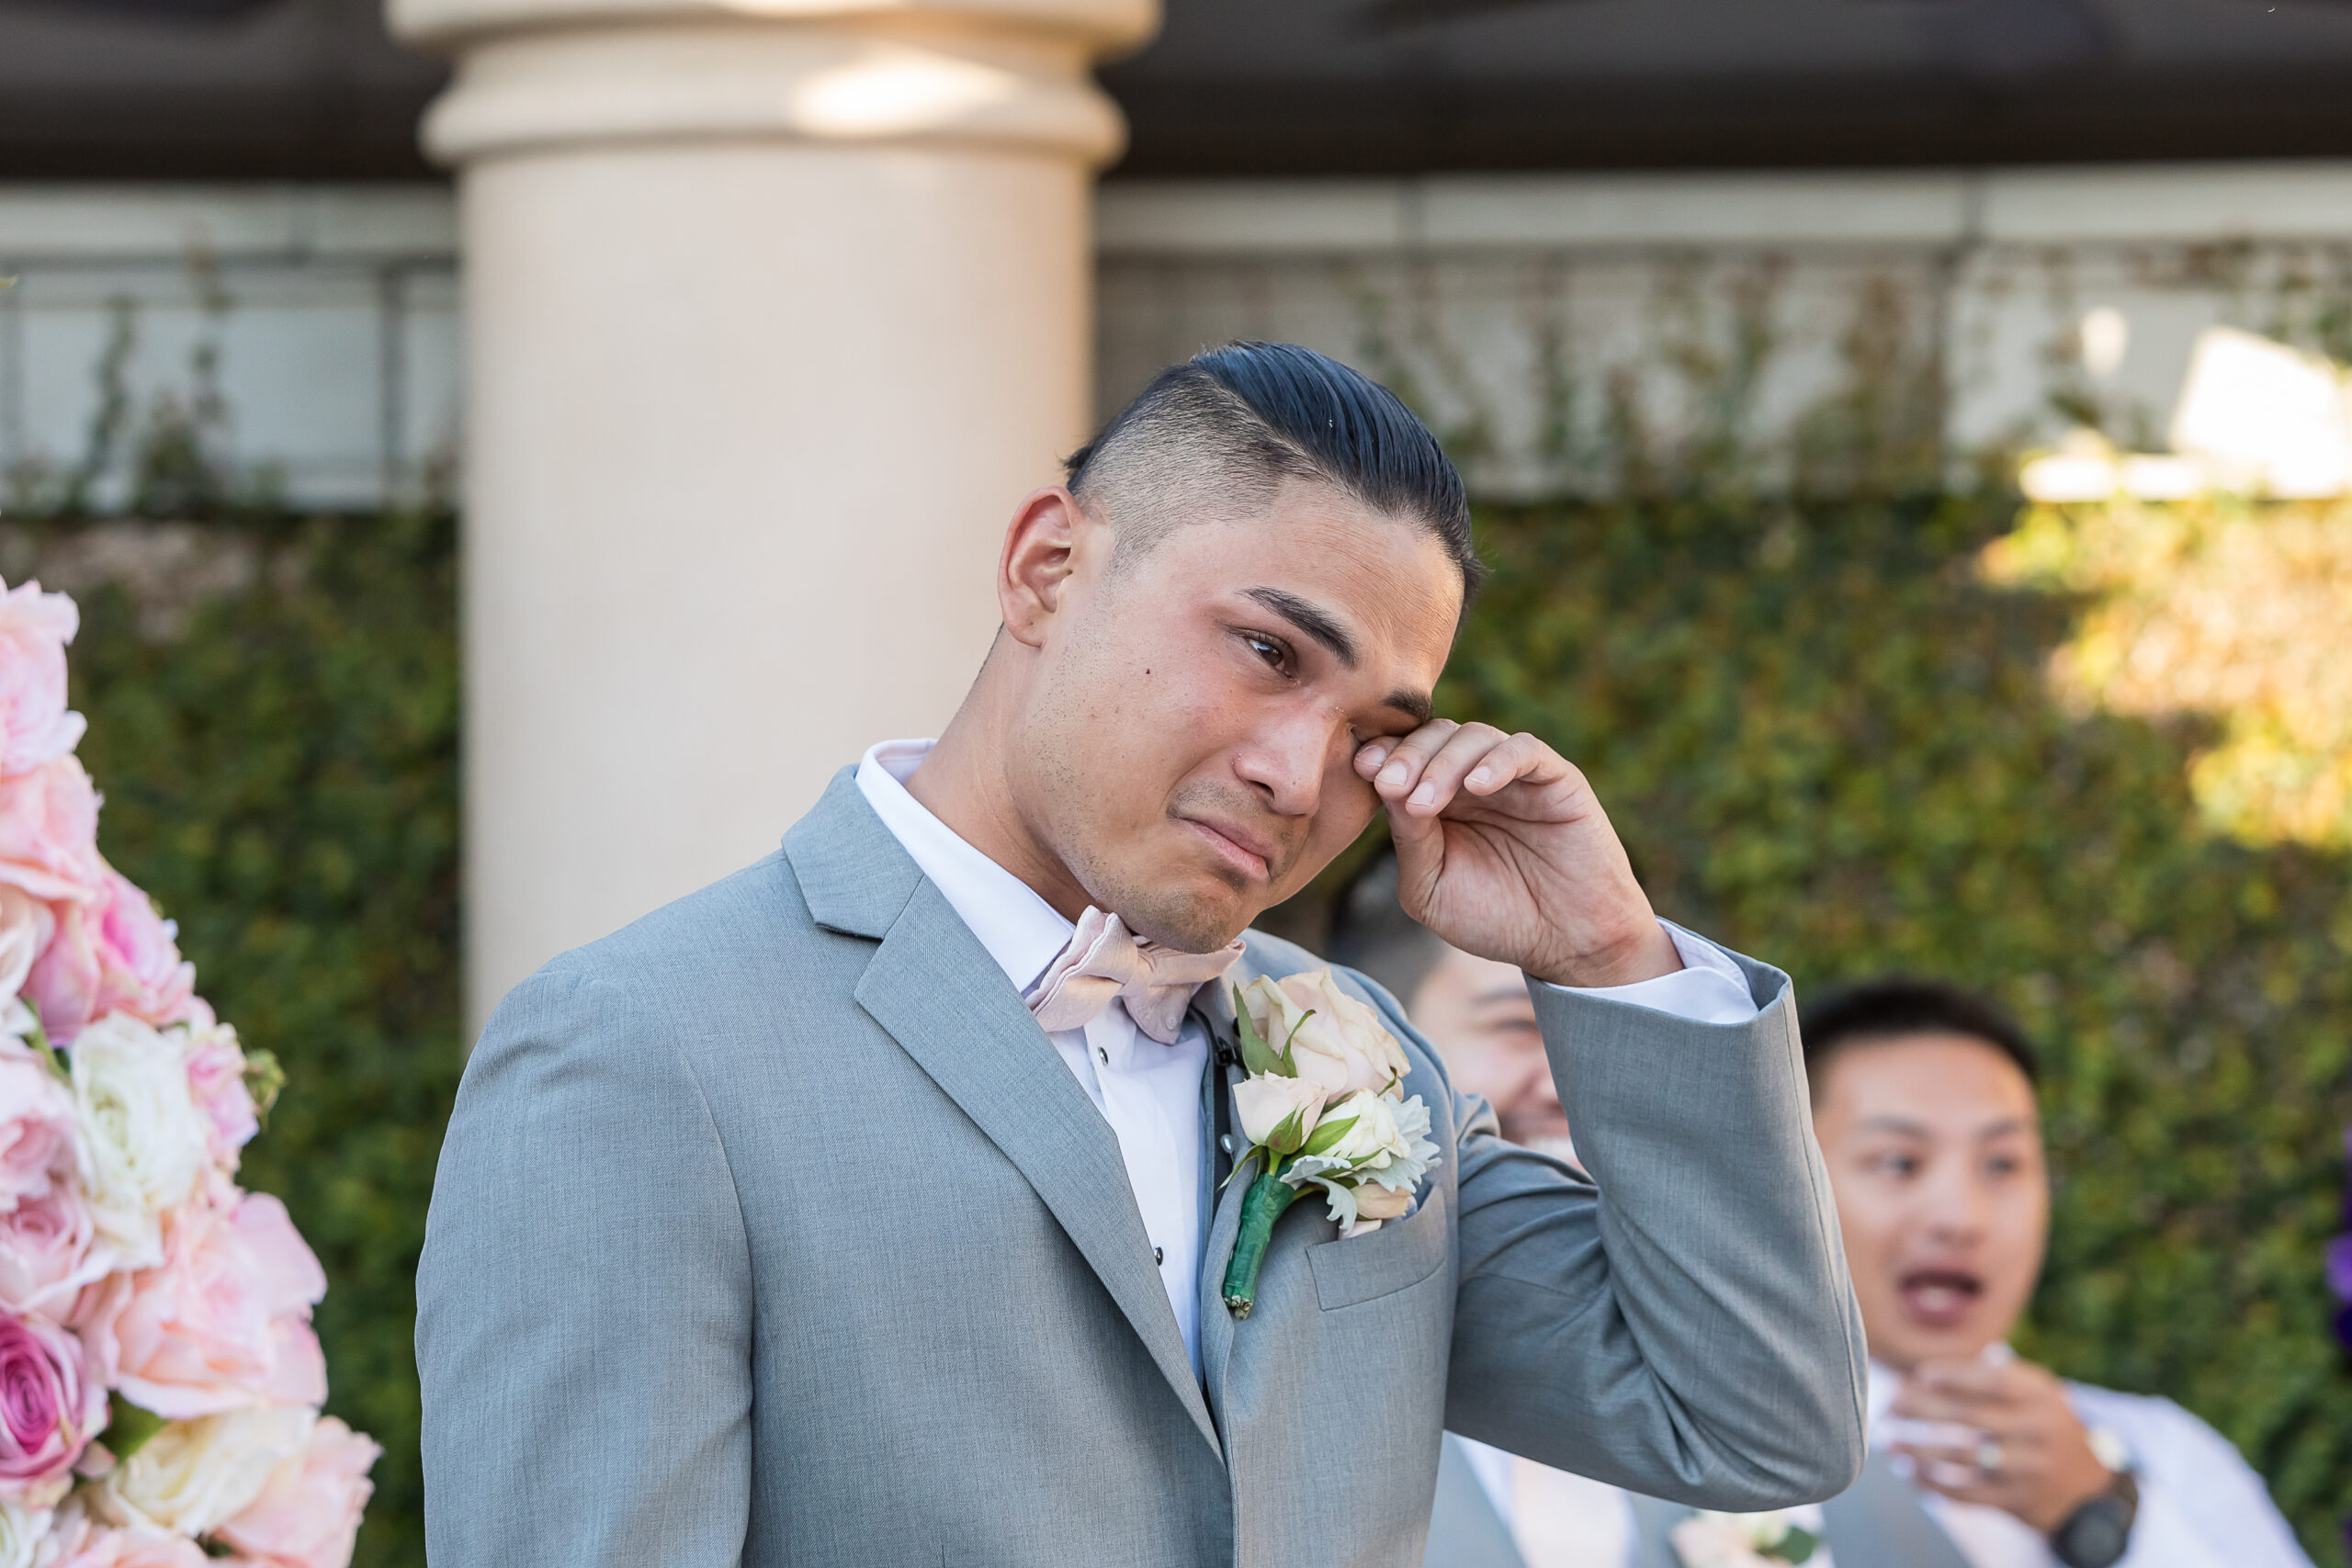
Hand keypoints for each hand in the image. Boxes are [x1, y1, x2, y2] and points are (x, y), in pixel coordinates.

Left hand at [1354, 720, 1678, 987]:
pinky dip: (1497, 761)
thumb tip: (1387, 789)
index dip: (1382, 754)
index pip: (1403, 756)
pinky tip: (1477, 787)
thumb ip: (1409, 841)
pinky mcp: (1556, 779)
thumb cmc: (1494, 919)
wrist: (1567, 944)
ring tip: (1425, 803)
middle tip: (1389, 785)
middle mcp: (1473, 780)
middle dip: (1406, 756)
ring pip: (1474, 736)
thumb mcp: (1431, 888)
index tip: (1361, 770)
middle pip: (1434, 736)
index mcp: (1437, 800)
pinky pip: (1525, 750)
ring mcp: (1515, 776)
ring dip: (1442, 763)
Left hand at [1889, 1357, 2114, 1534]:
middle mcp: (2037, 1430)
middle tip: (1888, 1408)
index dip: (1955, 1377)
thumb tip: (1925, 1375)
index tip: (1920, 1375)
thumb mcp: (2037, 1395)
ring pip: (1962, 1456)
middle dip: (1921, 1410)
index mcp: (2040, 1396)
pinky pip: (1967, 1493)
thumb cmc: (2045, 1427)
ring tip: (1888, 1444)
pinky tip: (1910, 1475)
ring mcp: (2028, 1468)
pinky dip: (1934, 1484)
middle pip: (1968, 1417)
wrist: (2090, 1489)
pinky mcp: (2017, 1501)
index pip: (1993, 1381)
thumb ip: (1994, 1377)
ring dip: (1918, 1450)